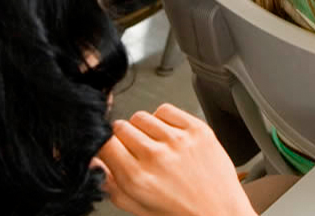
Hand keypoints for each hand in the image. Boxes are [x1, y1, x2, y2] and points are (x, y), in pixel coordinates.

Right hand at [93, 104, 255, 215]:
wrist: (220, 212)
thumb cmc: (180, 213)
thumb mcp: (138, 207)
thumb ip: (111, 184)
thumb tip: (95, 161)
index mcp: (138, 178)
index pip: (105, 143)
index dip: (105, 145)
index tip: (111, 149)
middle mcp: (157, 156)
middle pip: (122, 127)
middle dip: (123, 138)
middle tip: (134, 151)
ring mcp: (178, 140)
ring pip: (142, 116)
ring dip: (142, 128)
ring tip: (154, 145)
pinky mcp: (197, 129)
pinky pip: (166, 109)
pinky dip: (163, 119)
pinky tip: (168, 135)